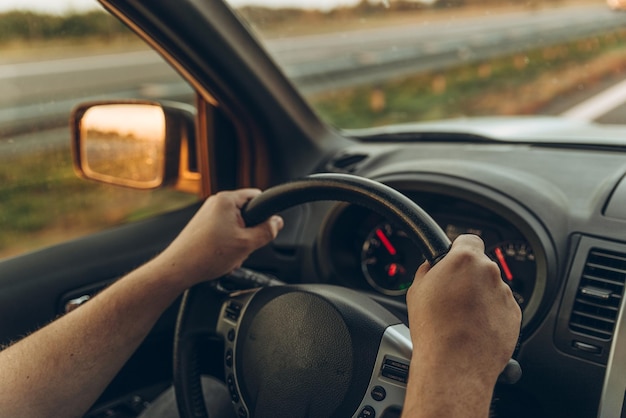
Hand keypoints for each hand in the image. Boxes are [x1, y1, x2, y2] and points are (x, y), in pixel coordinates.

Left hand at [157, 189, 282, 286]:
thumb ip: (267, 231)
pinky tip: (221, 257)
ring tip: (229, 254)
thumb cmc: (205, 255)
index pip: (257, 196)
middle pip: (247, 213)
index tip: (264, 229)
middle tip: (243, 246)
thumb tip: (277, 222)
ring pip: (236, 225)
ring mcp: (207, 214)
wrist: (178, 269)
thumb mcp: (247, 244)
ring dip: (239, 241)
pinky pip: (225, 232)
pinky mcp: (202, 226)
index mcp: (226, 200)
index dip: (265, 214)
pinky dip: (228, 244)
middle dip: (250, 231)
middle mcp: (215, 203)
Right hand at [403, 234, 520, 416]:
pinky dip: (491, 315)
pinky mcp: (515, 316)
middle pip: (481, 266)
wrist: (454, 365)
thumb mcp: (416, 290)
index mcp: (465, 260)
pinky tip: (474, 329)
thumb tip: (433, 268)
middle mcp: (489, 273)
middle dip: (469, 277)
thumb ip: (429, 271)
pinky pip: (501, 308)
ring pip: (492, 288)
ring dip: (480, 297)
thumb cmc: (433, 329)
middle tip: (452, 296)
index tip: (454, 258)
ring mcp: (505, 294)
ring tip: (462, 318)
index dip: (460, 249)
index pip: (469, 239)